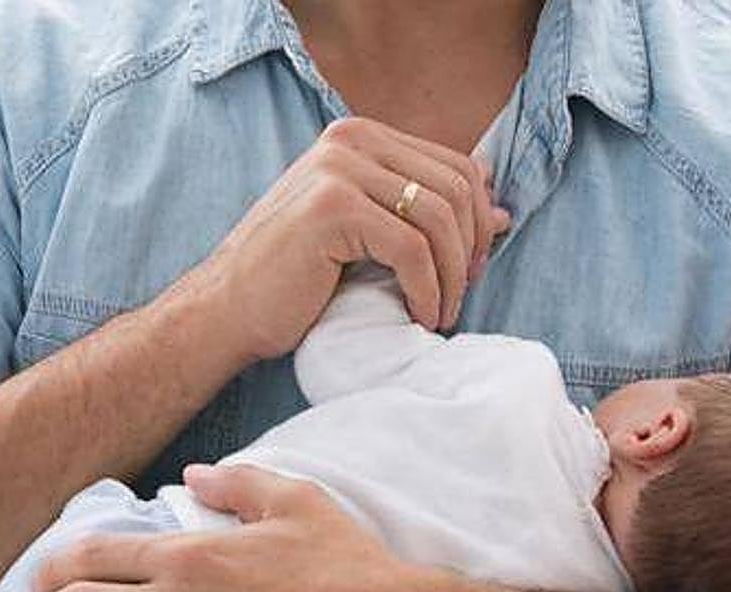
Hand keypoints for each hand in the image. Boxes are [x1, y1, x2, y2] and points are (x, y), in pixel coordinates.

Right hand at [200, 117, 510, 359]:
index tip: (472, 269)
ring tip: (440, 312)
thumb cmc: (295, 279)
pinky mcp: (332, 208)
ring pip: (438, 217)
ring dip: (451, 275)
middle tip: (461, 295)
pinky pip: (412, 249)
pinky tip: (420, 316)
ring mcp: (338, 169)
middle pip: (454, 187)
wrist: (228, 309)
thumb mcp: (367, 233)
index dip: (477, 221)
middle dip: (470, 249)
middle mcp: (349, 139)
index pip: (455, 165)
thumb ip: (421, 212)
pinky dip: (427, 290)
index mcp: (359, 136)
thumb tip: (502, 211)